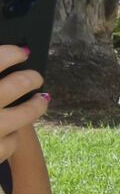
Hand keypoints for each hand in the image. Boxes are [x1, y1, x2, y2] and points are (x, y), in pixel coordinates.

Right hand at [0, 50, 46, 164]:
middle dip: (31, 78)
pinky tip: (9, 132)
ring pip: (26, 113)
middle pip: (18, 84)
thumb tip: (5, 59)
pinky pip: (12, 141)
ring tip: (41, 100)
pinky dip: (11, 136)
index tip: (22, 52)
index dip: (12, 53)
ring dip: (36, 105)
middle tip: (34, 77)